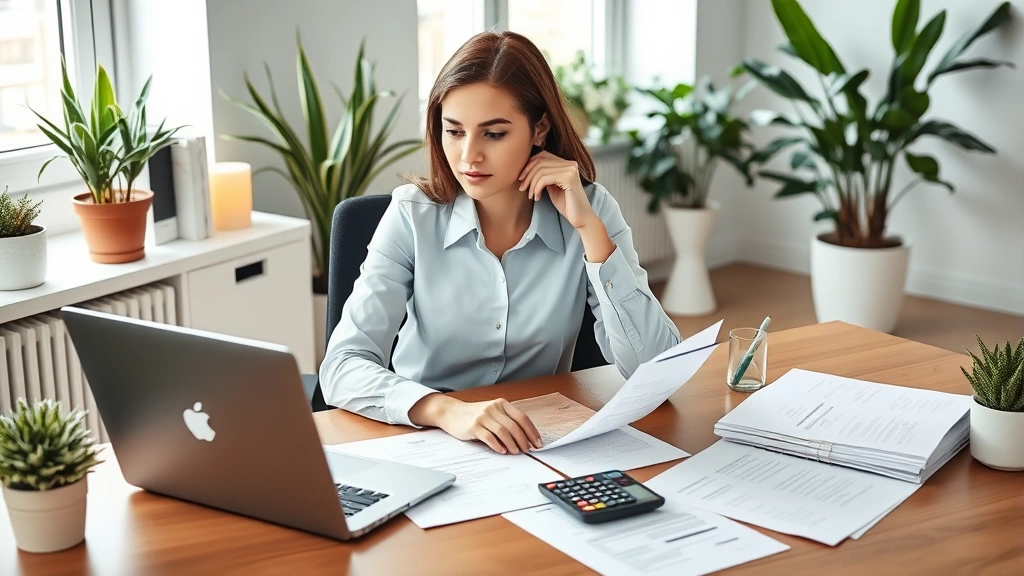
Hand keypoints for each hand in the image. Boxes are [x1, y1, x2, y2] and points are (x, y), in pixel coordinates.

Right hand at [413, 395, 542, 453]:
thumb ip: (506, 421)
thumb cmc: (473, 414)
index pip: (522, 418)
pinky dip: (498, 445)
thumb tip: (525, 439)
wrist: (451, 412)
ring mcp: (483, 416)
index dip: (532, 432)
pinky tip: (502, 451)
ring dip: (512, 444)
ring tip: (516, 452)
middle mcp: (493, 408)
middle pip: (514, 426)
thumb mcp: (492, 412)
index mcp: (501, 404)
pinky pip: (489, 437)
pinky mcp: (473, 426)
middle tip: (527, 450)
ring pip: (504, 432)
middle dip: (524, 440)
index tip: (538, 443)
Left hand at [518, 151, 597, 228]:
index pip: (542, 155)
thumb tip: (526, 168)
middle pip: (540, 161)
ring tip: (530, 195)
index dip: (528, 165)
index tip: (521, 179)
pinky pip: (545, 179)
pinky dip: (537, 188)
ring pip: (541, 170)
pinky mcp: (569, 178)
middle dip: (527, 174)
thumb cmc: (566, 204)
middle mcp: (570, 164)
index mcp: (566, 163)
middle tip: (522, 188)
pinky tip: (537, 198)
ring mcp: (570, 170)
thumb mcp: (552, 186)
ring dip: (531, 184)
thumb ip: (544, 175)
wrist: (581, 218)